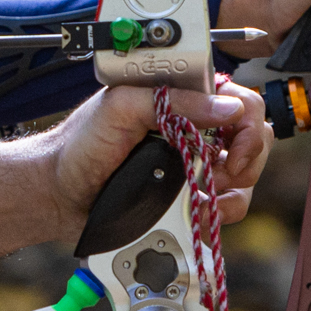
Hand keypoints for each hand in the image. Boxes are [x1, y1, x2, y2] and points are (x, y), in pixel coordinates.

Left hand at [49, 76, 271, 233]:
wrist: (58, 194)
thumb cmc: (80, 145)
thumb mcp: (120, 107)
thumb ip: (172, 100)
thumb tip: (225, 107)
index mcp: (181, 98)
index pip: (239, 99)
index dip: (246, 125)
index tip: (231, 150)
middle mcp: (194, 129)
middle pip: (252, 139)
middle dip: (244, 160)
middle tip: (218, 173)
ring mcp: (194, 165)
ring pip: (244, 177)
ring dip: (231, 191)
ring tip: (200, 196)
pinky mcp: (188, 196)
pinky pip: (225, 206)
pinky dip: (217, 212)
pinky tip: (194, 212)